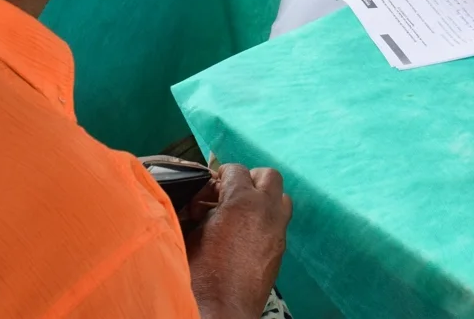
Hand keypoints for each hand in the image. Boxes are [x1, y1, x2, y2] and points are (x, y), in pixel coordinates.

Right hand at [187, 164, 290, 318]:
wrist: (222, 310)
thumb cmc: (201, 274)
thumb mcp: (192, 232)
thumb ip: (203, 209)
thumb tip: (206, 204)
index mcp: (242, 201)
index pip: (236, 170)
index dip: (221, 176)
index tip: (210, 188)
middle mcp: (266, 211)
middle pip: (269, 176)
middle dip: (249, 179)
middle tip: (230, 193)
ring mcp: (278, 230)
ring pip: (281, 197)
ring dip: (264, 198)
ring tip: (242, 212)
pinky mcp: (281, 249)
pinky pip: (280, 221)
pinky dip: (267, 218)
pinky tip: (247, 233)